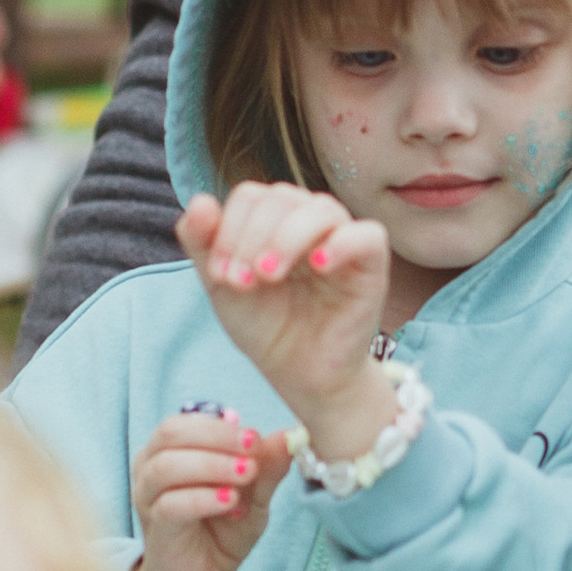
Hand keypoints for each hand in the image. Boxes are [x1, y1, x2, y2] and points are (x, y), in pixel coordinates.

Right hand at [124, 408, 290, 570]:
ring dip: (211, 465)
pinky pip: (170, 504)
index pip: (187, 420)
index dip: (222, 425)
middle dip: (216, 436)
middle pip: (171, 432)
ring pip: (166, 466)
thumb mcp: (254, 497)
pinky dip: (204, 498)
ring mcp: (148, 498)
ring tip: (247, 476)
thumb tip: (289, 434)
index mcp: (172, 450)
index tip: (255, 438)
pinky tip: (231, 503)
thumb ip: (267, 467)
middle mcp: (151, 468)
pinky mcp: (155, 529)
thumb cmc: (222, 532)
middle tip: (252, 450)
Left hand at [178, 185, 399, 458]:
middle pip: (281, 197)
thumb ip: (203, 244)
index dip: (228, 229)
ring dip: (286, 239)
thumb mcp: (223, 287)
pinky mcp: (372, 264)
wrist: (300, 374)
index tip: (218, 276)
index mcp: (274, 220)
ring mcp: (342, 238)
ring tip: (268, 276)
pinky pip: (367, 235)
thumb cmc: (267, 326)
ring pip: (322, 209)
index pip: (251, 196)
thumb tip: (199, 201)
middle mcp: (309, 221)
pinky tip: (319, 266)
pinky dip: (341, 244)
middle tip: (240, 283)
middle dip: (251, 237)